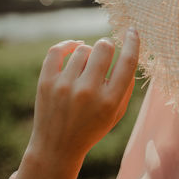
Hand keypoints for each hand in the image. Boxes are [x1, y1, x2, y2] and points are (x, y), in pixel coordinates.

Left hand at [15, 28, 139, 178]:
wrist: (57, 147)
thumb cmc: (92, 128)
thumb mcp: (117, 113)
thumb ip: (126, 86)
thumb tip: (129, 54)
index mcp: (110, 101)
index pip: (127, 62)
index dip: (132, 42)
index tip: (132, 31)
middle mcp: (88, 92)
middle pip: (104, 47)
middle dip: (107, 46)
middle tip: (105, 53)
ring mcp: (65, 86)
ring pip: (83, 49)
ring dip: (88, 54)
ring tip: (86, 67)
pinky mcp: (46, 82)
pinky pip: (57, 50)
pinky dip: (68, 44)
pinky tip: (75, 47)